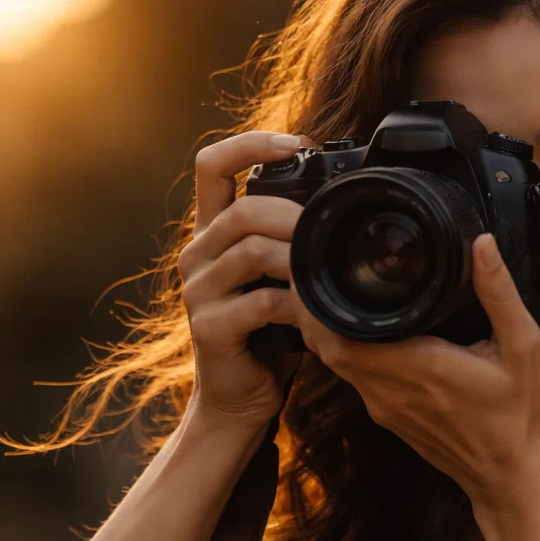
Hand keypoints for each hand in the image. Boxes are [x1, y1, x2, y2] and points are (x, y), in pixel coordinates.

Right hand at [179, 130, 315, 432]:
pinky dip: (296, 306)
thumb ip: (292, 240)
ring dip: (300, 259)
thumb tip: (343, 203)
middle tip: (332, 231)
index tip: (297, 143)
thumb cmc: (268, 333)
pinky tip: (314, 315)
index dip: (251, 143)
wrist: (239, 397)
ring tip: (327, 273)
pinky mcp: (208, 326)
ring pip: (251, 251)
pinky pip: (259, 302)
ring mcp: (197, 290)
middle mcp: (196, 254)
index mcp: (212, 233)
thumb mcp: (279, 276)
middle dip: (296, 216)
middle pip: (243, 210)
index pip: (212, 165)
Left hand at [290, 233, 539, 509]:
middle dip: (313, 309)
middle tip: (318, 266)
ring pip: (337, 364)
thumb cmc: (524, 415)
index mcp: (418, 368)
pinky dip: (348, 350)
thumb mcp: (525, 348)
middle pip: (326, 348)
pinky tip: (364, 326)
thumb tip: (481, 244)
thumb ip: (500, 295)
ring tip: (335, 287)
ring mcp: (387, 409)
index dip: (315, 306)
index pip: (337, 339)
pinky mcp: (391, 419)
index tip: (315, 268)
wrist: (516, 480)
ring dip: (328, 330)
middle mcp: (391, 392)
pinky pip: (355, 378)